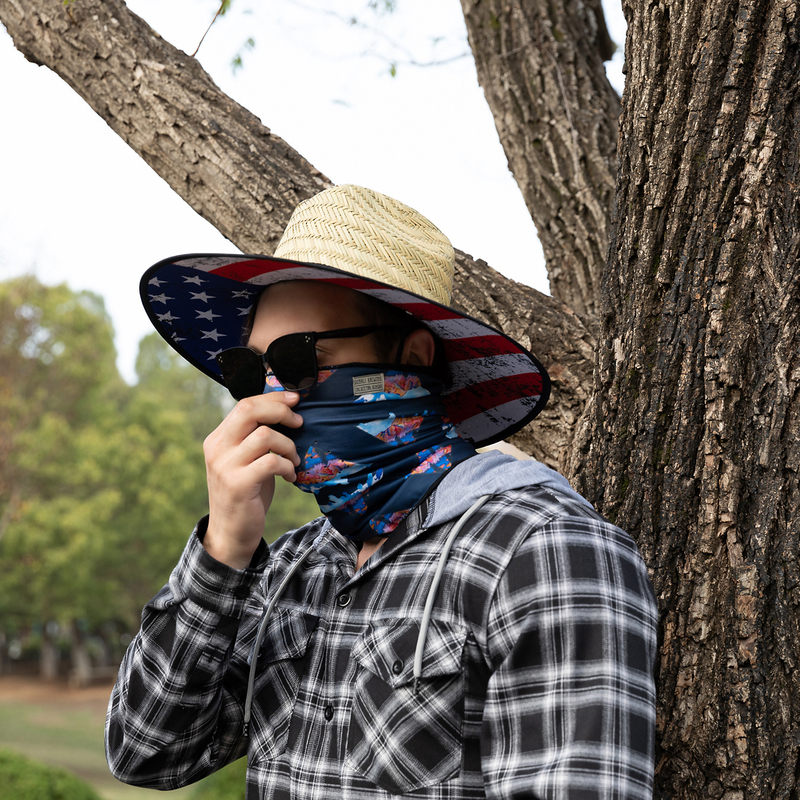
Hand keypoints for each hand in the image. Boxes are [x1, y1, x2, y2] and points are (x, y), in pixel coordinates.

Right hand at [202, 391, 302, 568]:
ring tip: (293, 460)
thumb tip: (286, 410)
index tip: (295, 400)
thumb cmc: (246, 492)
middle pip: (250, 411)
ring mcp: (225, 466)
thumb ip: (255, 437)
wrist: (231, 532)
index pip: (245, 404)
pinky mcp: (238, 485)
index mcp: (218, 438)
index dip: (273, 398)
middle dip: (281, 411)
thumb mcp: (245, 460)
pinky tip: (290, 476)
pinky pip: (271, 462)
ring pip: (266, 435)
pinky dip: (287, 466)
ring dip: (289, 446)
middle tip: (299, 422)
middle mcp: (217, 449)